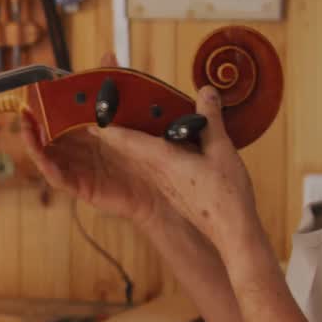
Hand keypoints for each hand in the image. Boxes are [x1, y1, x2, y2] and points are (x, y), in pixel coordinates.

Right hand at [18, 54, 189, 236]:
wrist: (167, 187)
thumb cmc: (151, 152)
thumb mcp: (133, 113)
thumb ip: (117, 86)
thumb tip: (108, 53)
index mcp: (91, 132)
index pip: (62, 115)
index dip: (47, 104)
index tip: (36, 89)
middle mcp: (82, 150)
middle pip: (50, 134)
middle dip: (35, 120)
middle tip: (25, 104)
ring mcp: (80, 169)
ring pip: (47, 155)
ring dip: (33, 141)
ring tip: (26, 124)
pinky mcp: (82, 187)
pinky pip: (58, 177)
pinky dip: (47, 165)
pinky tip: (41, 152)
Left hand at [86, 83, 262, 251]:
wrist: (231, 232)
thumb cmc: (225, 194)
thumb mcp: (221, 150)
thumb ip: (210, 119)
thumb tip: (206, 90)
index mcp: (162, 160)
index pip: (127, 140)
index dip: (108, 128)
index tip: (90, 116)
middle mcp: (156, 173)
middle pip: (129, 148)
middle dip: (114, 132)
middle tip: (99, 115)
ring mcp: (164, 184)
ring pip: (141, 158)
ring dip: (129, 143)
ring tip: (121, 125)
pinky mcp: (173, 191)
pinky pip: (155, 168)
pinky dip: (149, 154)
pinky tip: (155, 148)